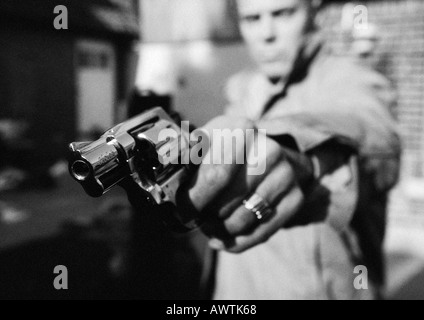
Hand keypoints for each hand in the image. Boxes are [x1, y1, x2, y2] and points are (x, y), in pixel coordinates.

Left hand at [179, 116, 304, 252]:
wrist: (267, 156)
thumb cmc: (226, 153)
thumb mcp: (206, 146)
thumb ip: (185, 159)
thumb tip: (163, 176)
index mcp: (241, 129)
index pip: (216, 173)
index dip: (194, 198)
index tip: (182, 211)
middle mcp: (269, 148)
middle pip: (227, 200)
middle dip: (205, 216)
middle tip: (196, 220)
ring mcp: (286, 173)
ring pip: (242, 219)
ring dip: (220, 230)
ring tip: (211, 225)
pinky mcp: (296, 197)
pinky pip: (261, 232)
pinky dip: (238, 242)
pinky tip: (225, 237)